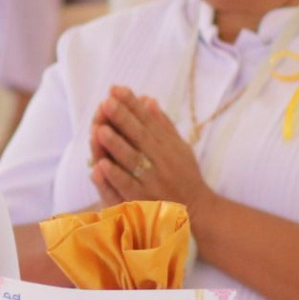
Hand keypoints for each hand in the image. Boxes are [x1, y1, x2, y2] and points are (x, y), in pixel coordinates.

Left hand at [87, 89, 214, 211]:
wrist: (198, 210)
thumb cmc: (185, 176)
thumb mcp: (180, 147)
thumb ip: (163, 125)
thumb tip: (148, 99)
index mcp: (167, 144)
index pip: (147, 119)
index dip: (132, 104)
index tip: (117, 89)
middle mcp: (161, 159)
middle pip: (139, 135)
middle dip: (123, 118)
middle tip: (107, 102)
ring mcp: (154, 179)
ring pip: (132, 159)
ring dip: (116, 144)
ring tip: (100, 129)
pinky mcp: (146, 199)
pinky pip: (129, 186)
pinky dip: (116, 176)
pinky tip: (101, 165)